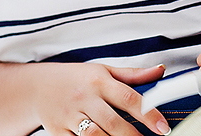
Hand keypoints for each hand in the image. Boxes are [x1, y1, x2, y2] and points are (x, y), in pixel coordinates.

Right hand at [31, 63, 169, 135]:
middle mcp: (85, 98)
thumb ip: (133, 75)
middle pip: (114, 122)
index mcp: (99, 81)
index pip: (129, 98)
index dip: (148, 114)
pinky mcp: (58, 131)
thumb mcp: (103, 70)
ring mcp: (70, 116)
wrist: (37, 86)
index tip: (163, 128)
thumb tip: (160, 70)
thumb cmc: (76, 78)